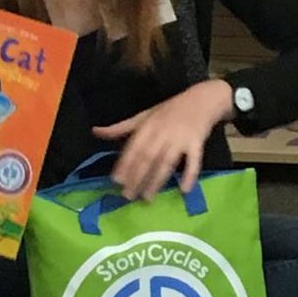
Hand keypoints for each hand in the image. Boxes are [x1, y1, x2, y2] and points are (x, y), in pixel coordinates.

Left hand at [92, 79, 233, 201]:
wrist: (202, 99)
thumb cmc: (170, 110)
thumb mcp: (144, 115)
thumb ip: (120, 127)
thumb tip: (95, 132)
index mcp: (148, 125)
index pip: (134, 147)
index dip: (125, 164)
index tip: (116, 181)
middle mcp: (163, 132)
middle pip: (148, 157)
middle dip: (137, 177)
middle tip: (128, 196)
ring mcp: (181, 138)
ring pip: (167, 162)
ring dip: (157, 181)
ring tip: (148, 197)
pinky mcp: (197, 143)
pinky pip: (194, 161)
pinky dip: (190, 175)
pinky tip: (184, 190)